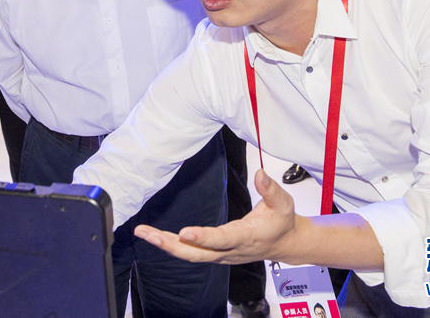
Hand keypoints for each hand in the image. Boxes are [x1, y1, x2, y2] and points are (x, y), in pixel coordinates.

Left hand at [134, 168, 297, 263]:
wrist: (285, 243)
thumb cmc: (281, 222)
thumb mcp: (283, 203)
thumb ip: (271, 189)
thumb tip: (260, 174)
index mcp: (246, 237)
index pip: (222, 239)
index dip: (203, 237)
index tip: (184, 233)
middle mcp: (231, 250)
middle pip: (197, 254)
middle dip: (170, 245)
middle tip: (148, 234)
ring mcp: (222, 254)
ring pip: (190, 255)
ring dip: (166, 244)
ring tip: (144, 233)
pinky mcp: (216, 253)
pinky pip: (191, 252)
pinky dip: (173, 246)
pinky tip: (157, 237)